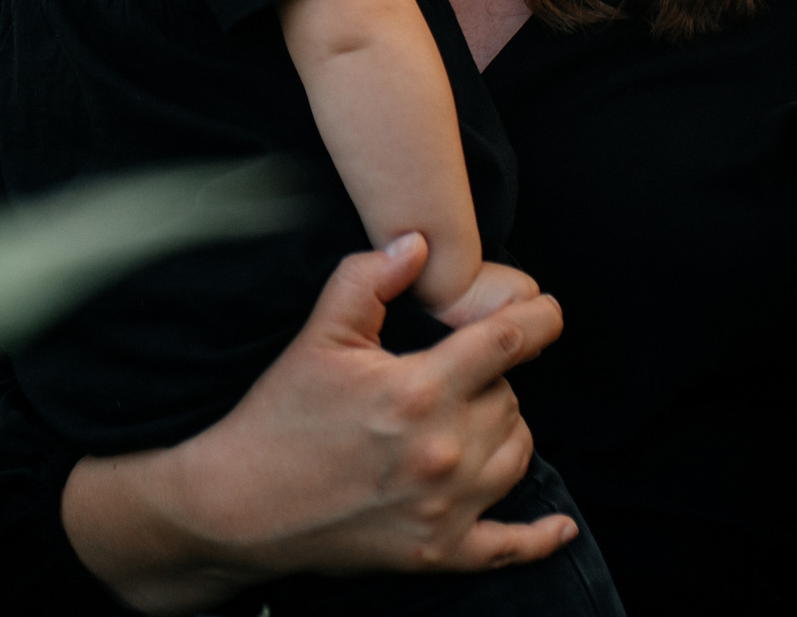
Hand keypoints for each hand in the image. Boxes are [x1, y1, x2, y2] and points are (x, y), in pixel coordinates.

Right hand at [64, 233, 574, 611]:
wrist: (238, 505)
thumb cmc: (278, 417)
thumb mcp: (318, 336)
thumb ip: (368, 280)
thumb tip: (418, 244)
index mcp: (416, 391)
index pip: (506, 343)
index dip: (538, 320)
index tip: (548, 311)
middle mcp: (441, 452)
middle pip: (510, 399)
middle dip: (489, 381)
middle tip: (448, 376)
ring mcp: (443, 509)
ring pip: (517, 455)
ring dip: (504, 432)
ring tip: (466, 420)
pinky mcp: (436, 552)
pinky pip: (510, 547)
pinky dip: (540, 537)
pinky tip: (558, 526)